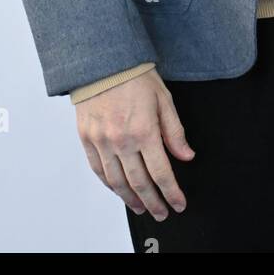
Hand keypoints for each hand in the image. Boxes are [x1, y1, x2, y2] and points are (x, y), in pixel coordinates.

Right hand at [75, 68, 194, 219]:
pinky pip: (98, 170)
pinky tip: (119, 191)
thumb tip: (186, 156)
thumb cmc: (135, 76)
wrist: (102, 61)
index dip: (171, 192)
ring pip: (117, 182)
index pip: (161, 172)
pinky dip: (110, 185)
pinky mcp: (87, 139)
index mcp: (144, 130)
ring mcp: (101, 141)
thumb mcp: (163, 99)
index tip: (178, 204)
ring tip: (142, 208)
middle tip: (161, 213)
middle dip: (153, 202)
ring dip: (131, 200)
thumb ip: (175, 131)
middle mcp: (121, 140)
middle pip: (139, 183)